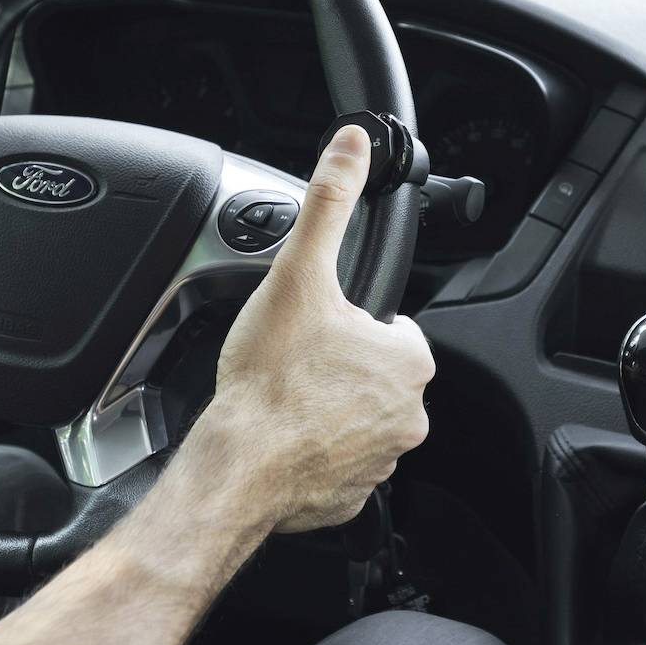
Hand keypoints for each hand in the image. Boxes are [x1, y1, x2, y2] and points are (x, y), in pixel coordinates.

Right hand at [178, 123, 434, 533]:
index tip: (320, 327)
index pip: (393, 328)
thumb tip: (352, 149)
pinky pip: (337, 462)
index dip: (353, 321)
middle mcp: (409, 414)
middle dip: (340, 365)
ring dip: (329, 407)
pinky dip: (315, 451)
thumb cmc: (270, 380)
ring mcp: (382, 459)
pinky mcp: (352, 496)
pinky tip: (284, 435)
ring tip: (287, 397)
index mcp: (408, 361)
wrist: (236, 466)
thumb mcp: (300, 273)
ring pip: (357, 418)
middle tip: (296, 361)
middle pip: (375, 373)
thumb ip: (328, 205)